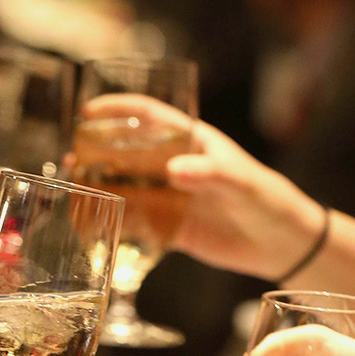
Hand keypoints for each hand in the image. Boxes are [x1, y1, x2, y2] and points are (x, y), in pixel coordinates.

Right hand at [78, 95, 322, 277]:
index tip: (89, 112)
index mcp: (192, 143)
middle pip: (129, 154)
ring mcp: (173, 199)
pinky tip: (94, 228)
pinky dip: (117, 226)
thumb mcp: (242, 184)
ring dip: (102, 190)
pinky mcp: (174, 230)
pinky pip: (139, 225)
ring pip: (129, 190)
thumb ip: (210, 175)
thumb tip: (174, 171)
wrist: (283, 244)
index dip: (119, 111)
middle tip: (70, 158)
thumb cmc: (268, 200)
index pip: (150, 118)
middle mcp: (176, 167)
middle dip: (99, 154)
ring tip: (73, 191)